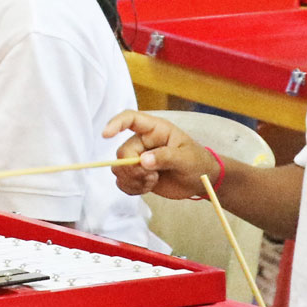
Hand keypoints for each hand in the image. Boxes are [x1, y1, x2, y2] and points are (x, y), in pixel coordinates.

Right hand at [103, 110, 221, 199]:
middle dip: (134, 169)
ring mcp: (138, 159)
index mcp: (155, 130)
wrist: (200, 181)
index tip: (105, 135)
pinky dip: (132, 188)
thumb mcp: (186, 158)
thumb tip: (143, 161)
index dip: (115, 123)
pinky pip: (122, 182)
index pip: (130, 119)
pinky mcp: (137, 175)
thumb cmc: (197, 162)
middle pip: (123, 152)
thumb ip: (165, 157)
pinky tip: (147, 188)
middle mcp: (142, 142)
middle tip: (152, 176)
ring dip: (133, 180)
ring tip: (152, 181)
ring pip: (119, 169)